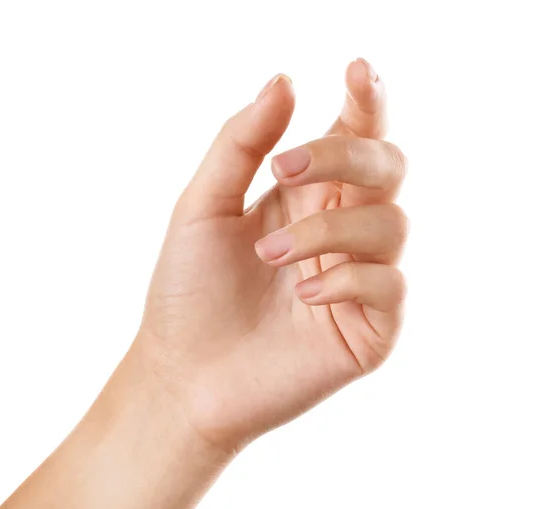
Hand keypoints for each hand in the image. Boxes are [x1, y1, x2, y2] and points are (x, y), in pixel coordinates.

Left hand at [137, 59, 407, 454]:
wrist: (182, 374)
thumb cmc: (188, 291)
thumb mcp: (203, 207)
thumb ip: (241, 144)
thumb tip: (285, 79)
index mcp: (306, 198)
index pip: (356, 137)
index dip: (367, 101)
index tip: (356, 70)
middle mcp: (340, 232)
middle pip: (387, 167)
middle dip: (346, 155)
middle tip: (285, 169)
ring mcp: (359, 280)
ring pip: (390, 224)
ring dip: (329, 229)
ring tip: (269, 254)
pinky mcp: (370, 329)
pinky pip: (390, 285)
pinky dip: (348, 278)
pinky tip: (302, 295)